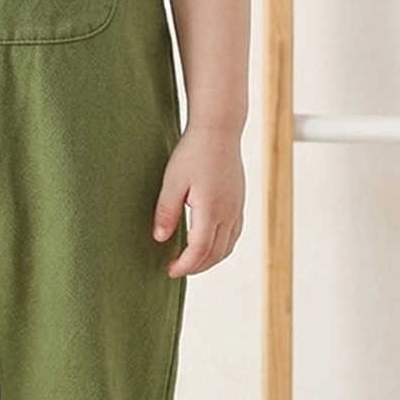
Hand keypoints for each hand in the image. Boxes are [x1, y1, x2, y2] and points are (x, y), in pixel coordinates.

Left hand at [152, 125, 245, 277]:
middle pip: (216, 254)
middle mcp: (229, 212)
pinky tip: (208, 244)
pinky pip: (234, 234)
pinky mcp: (239, 202)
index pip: (200, 250)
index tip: (170, 270)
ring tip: (190, 260)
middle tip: (176, 269)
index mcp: (211, 209)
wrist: (219, 130)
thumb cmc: (193, 152)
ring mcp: (237, 208)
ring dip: (210, 259)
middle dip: (196, 267)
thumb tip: (160, 239)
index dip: (185, 265)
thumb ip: (167, 211)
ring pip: (228, 246)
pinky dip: (221, 247)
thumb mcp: (172, 180)